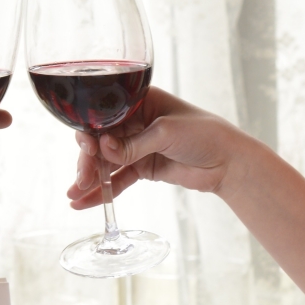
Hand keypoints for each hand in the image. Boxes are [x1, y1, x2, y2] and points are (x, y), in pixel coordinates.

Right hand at [67, 87, 248, 209]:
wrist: (230, 162)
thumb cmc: (205, 134)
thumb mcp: (166, 133)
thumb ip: (133, 144)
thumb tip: (103, 151)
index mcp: (138, 102)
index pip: (104, 116)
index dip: (90, 133)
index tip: (87, 150)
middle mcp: (134, 122)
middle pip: (100, 141)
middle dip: (87, 161)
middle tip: (82, 180)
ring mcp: (137, 146)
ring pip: (105, 163)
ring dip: (90, 179)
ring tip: (74, 196)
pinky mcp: (143, 168)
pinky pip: (118, 179)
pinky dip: (103, 191)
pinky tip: (84, 202)